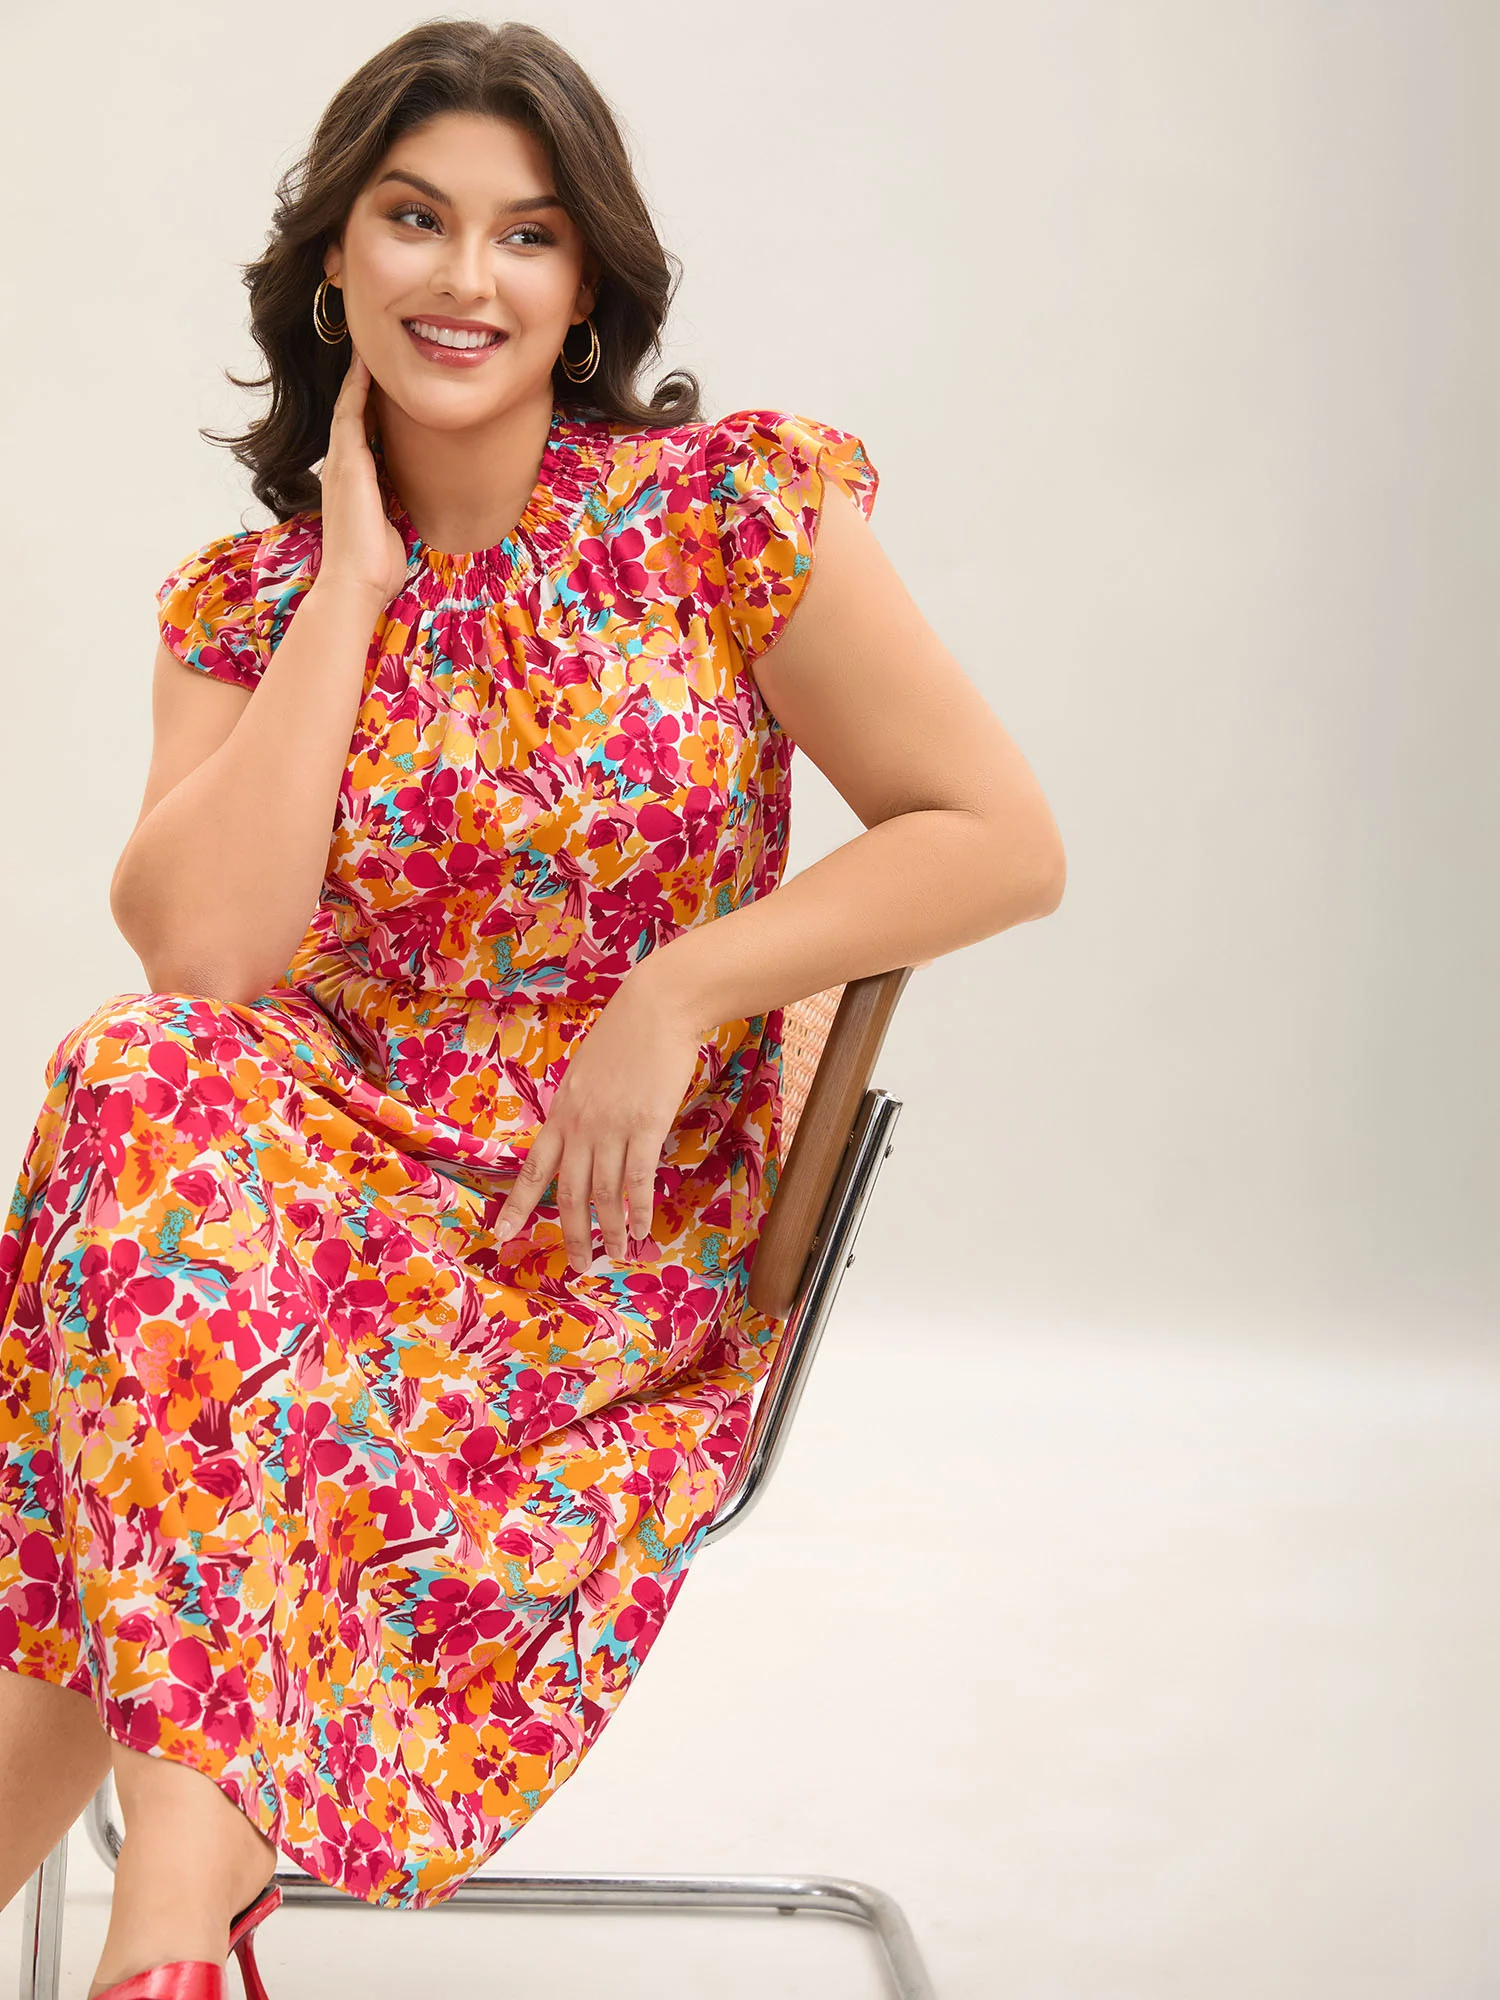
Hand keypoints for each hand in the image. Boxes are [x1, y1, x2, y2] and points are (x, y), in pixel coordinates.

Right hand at [315, 346, 408, 606]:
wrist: (357, 584)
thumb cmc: (376, 568)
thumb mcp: (393, 530)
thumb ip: (398, 511)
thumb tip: (413, 508)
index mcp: (353, 485)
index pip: (360, 436)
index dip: (368, 409)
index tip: (382, 385)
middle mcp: (341, 470)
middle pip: (350, 415)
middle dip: (358, 385)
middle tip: (370, 353)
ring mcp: (340, 465)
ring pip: (348, 408)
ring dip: (356, 378)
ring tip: (366, 348)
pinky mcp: (346, 465)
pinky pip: (349, 416)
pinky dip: (356, 389)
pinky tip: (365, 367)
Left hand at [492, 979, 705, 1267]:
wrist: (655, 1008)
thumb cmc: (624, 1035)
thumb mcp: (584, 1073)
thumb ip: (578, 1108)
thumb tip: (580, 1137)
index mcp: (561, 1112)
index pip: (533, 1167)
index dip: (517, 1204)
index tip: (503, 1234)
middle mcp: (580, 1126)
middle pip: (568, 1192)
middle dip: (572, 1233)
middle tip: (580, 1263)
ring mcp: (612, 1127)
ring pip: (604, 1193)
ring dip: (611, 1229)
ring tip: (617, 1252)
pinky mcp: (646, 1126)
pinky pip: (637, 1179)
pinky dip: (639, 1209)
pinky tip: (643, 1229)